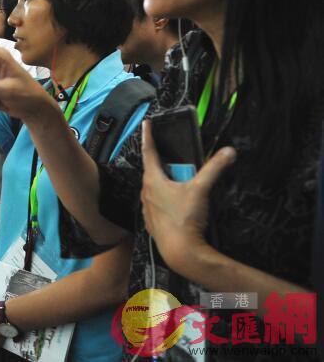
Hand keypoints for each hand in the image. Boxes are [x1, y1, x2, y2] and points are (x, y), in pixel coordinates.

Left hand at [140, 119, 236, 276]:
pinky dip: (165, 198)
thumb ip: (214, 169)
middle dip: (163, 162)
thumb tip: (228, 152)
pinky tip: (176, 202)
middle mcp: (146, 191)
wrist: (179, 251)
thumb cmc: (185, 218)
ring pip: (155, 187)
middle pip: (153, 170)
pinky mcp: (153, 220)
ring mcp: (148, 207)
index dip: (148, 136)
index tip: (146, 124)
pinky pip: (157, 203)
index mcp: (153, 180)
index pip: (149, 151)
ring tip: (177, 180)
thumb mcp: (201, 189)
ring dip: (164, 181)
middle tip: (173, 156)